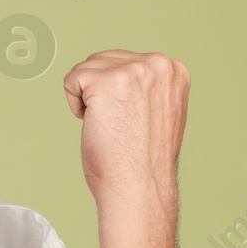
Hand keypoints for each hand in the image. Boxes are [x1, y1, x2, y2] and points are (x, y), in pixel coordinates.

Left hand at [62, 49, 188, 208]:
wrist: (140, 186)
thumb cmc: (144, 160)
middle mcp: (158, 64)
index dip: (118, 94)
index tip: (132, 120)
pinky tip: (95, 123)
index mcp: (174, 70)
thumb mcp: (158, 112)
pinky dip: (75, 104)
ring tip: (110, 125)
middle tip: (118, 126)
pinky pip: (72, 79)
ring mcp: (133, 70)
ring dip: (88, 99)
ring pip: (87, 69)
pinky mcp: (106, 81)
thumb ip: (147, 87)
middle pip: (104, 61)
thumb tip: (125, 76)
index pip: (126, 63)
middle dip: (100, 93)